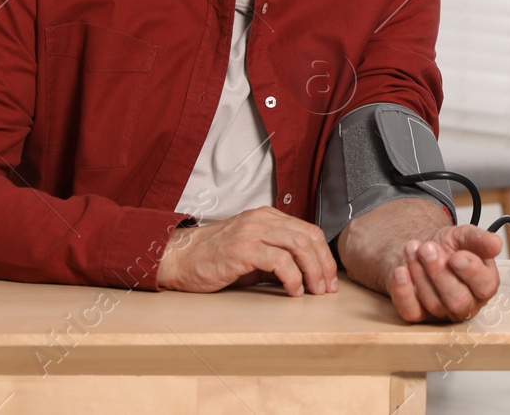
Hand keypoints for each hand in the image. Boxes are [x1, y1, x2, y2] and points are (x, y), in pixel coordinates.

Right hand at [156, 207, 337, 295]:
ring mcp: (253, 231)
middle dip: (324, 265)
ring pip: (299, 246)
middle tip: (327, 288)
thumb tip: (307, 275)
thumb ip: (278, 257)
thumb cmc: (214, 259)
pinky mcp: (243, 248)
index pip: (309, 231)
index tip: (329, 278)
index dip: (324, 255)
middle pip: (309, 237)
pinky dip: (293, 278)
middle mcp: (263, 219)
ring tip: (315, 291)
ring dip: (313, 272)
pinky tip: (294, 290)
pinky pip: (279, 261)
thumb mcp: (252, 253)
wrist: (180, 258)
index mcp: (268, 216)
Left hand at [386, 225, 500, 322]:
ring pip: (434, 304)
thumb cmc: (450, 247)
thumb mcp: (465, 236)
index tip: (456, 255)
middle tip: (427, 248)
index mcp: (484, 284)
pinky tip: (400, 271)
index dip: (471, 272)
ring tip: (412, 248)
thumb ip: (480, 239)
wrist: (424, 250)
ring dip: (420, 273)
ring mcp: (442, 312)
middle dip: (440, 273)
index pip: (485, 286)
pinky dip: (403, 292)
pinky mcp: (419, 314)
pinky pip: (411, 311)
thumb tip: (496, 245)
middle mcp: (467, 303)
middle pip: (458, 301)